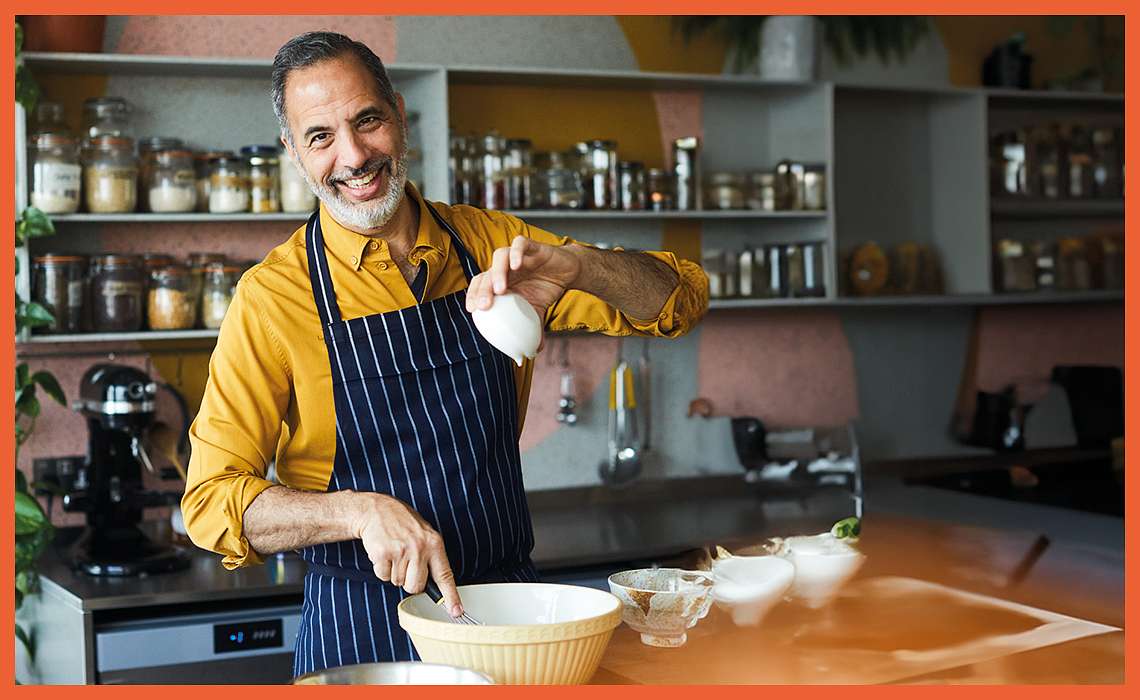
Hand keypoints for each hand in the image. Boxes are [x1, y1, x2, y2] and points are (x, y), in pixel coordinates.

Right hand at [350, 492, 463, 616]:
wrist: (376, 510)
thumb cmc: (402, 524)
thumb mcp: (425, 535)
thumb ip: (432, 557)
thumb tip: (438, 587)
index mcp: (434, 544)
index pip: (445, 575)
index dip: (451, 596)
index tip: (456, 611)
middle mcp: (419, 548)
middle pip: (416, 587)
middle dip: (409, 582)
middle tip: (405, 563)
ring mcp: (401, 551)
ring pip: (398, 582)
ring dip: (394, 573)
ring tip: (394, 553)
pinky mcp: (383, 554)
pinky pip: (383, 577)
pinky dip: (382, 569)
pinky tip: (384, 553)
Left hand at [465, 236, 581, 323]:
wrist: (568, 272)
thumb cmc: (546, 289)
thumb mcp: (538, 312)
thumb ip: (533, 329)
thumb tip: (533, 352)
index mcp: (501, 282)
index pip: (479, 285)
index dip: (473, 295)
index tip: (473, 311)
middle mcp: (505, 268)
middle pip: (487, 274)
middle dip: (482, 289)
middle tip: (484, 306)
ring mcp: (517, 256)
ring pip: (499, 256)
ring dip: (497, 272)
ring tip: (501, 290)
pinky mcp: (532, 246)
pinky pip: (520, 244)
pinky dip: (516, 252)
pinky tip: (517, 265)